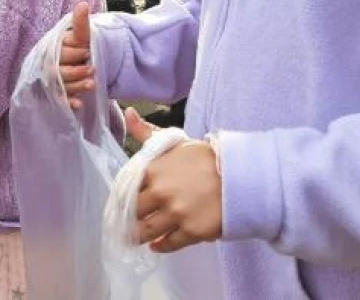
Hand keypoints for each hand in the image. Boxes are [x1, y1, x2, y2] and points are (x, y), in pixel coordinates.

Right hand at [60, 2, 95, 109]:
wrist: (79, 63)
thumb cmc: (77, 49)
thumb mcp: (80, 37)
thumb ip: (80, 23)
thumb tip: (83, 4)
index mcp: (52, 51)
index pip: (59, 54)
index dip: (73, 53)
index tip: (87, 51)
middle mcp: (49, 67)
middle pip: (58, 72)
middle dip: (76, 71)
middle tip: (93, 69)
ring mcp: (53, 82)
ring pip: (61, 87)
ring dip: (76, 86)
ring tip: (92, 84)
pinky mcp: (58, 95)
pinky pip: (60, 101)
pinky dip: (69, 103)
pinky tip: (78, 105)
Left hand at [129, 108, 222, 252]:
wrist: (240, 177)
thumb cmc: (203, 159)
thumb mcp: (173, 143)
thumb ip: (145, 132)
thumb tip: (128, 112)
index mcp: (152, 171)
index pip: (125, 191)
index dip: (122, 200)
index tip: (120, 206)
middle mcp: (161, 193)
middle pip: (132, 214)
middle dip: (127, 221)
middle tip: (124, 227)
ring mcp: (176, 213)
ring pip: (146, 232)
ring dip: (139, 237)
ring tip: (136, 239)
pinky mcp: (192, 231)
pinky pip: (168, 244)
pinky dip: (160, 246)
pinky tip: (157, 244)